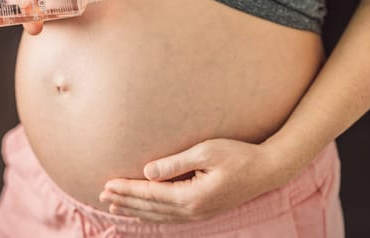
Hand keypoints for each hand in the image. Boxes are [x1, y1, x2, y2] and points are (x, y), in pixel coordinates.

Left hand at [99, 138, 285, 222]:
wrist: (267, 170)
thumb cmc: (238, 155)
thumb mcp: (205, 152)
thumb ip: (174, 163)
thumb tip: (147, 172)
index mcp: (191, 196)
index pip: (150, 194)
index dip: (127, 189)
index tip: (106, 185)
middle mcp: (193, 210)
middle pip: (150, 208)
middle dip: (125, 201)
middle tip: (102, 196)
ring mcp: (199, 213)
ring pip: (159, 216)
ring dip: (136, 210)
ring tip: (116, 206)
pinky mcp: (204, 210)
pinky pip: (171, 217)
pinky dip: (153, 215)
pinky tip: (145, 213)